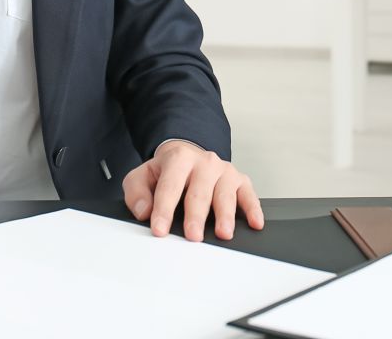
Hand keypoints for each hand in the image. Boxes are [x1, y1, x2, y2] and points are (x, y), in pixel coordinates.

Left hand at [121, 140, 264, 241]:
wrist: (186, 156)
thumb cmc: (165, 172)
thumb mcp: (142, 177)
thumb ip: (136, 192)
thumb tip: (145, 210)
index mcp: (178, 159)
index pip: (169, 186)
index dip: (164, 209)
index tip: (160, 229)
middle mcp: (203, 162)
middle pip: (199, 192)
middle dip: (196, 215)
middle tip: (192, 236)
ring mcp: (224, 170)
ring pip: (225, 194)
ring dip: (225, 214)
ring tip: (223, 233)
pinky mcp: (240, 180)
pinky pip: (248, 194)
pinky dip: (253, 208)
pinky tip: (255, 223)